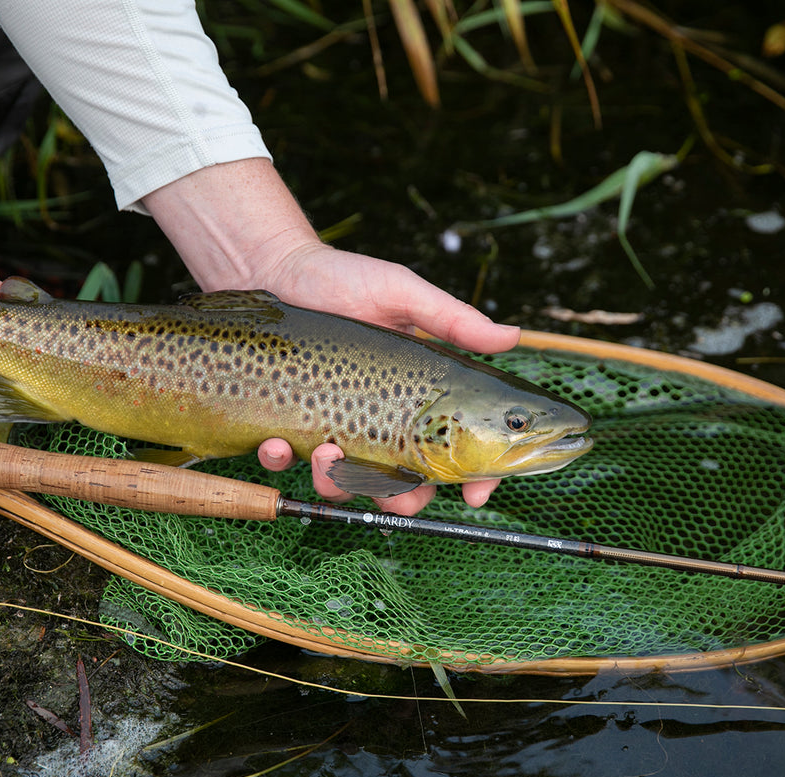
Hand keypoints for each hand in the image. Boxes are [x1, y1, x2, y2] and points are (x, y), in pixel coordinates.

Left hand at [144, 159, 518, 512]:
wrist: (273, 268)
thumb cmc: (342, 278)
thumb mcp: (401, 293)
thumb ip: (451, 320)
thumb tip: (511, 336)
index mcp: (414, 397)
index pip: (457, 449)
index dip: (474, 478)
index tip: (474, 493)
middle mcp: (375, 420)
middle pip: (401, 486)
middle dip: (401, 501)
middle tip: (394, 494)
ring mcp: (329, 426)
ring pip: (341, 484)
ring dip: (336, 483)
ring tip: (325, 453)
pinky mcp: (285, 424)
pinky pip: (283, 462)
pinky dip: (280, 460)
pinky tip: (277, 443)